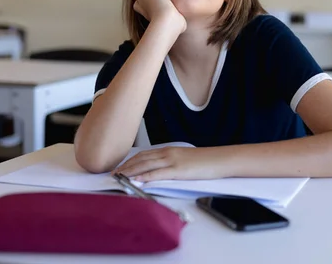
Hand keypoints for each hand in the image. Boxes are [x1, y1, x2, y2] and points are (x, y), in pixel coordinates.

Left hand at [112, 147, 226, 181]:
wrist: (219, 159)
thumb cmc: (205, 161)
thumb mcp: (185, 159)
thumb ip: (171, 163)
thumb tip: (159, 171)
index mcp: (169, 150)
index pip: (144, 154)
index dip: (130, 161)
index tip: (119, 167)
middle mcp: (168, 153)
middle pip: (141, 159)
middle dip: (125, 166)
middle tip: (112, 174)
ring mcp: (172, 161)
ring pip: (146, 165)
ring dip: (130, 171)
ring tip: (119, 177)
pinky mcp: (178, 170)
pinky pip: (158, 173)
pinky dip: (145, 176)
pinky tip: (136, 180)